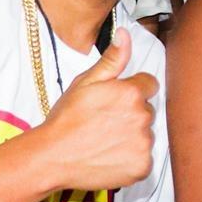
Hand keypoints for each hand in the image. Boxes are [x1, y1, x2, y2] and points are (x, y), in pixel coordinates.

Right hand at [39, 34, 157, 190]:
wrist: (52, 157)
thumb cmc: (66, 119)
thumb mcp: (85, 83)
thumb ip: (112, 59)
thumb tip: (125, 34)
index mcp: (131, 93)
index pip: (149, 84)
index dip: (132, 91)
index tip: (114, 101)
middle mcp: (142, 117)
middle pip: (147, 110)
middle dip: (132, 113)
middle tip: (105, 122)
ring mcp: (143, 144)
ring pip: (146, 134)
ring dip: (133, 137)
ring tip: (105, 140)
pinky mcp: (142, 167)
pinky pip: (144, 158)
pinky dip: (131, 159)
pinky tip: (110, 156)